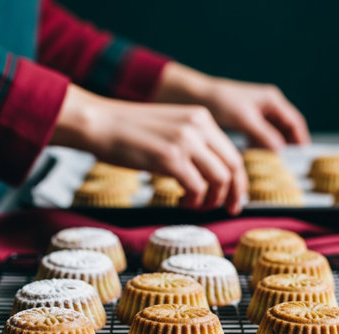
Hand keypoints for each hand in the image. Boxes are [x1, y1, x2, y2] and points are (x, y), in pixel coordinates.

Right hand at [50, 84, 247, 213]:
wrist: (100, 123)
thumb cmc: (128, 131)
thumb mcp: (169, 129)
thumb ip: (192, 144)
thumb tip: (206, 173)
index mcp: (201, 118)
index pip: (233, 153)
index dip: (238, 180)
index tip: (234, 197)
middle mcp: (199, 126)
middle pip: (233, 167)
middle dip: (235, 193)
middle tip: (228, 209)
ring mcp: (185, 141)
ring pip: (220, 179)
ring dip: (212, 199)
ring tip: (196, 205)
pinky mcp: (170, 158)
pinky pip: (197, 187)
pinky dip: (194, 201)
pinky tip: (182, 202)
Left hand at [154, 62, 310, 149]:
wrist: (200, 96)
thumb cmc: (223, 103)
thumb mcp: (245, 119)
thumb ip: (263, 134)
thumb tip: (280, 150)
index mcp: (272, 101)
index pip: (294, 121)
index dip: (300, 138)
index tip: (301, 154)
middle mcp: (268, 105)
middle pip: (285, 128)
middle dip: (286, 144)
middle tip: (286, 162)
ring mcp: (257, 112)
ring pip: (271, 133)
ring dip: (272, 146)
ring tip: (271, 162)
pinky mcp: (246, 120)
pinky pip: (258, 135)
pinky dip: (259, 145)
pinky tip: (254, 155)